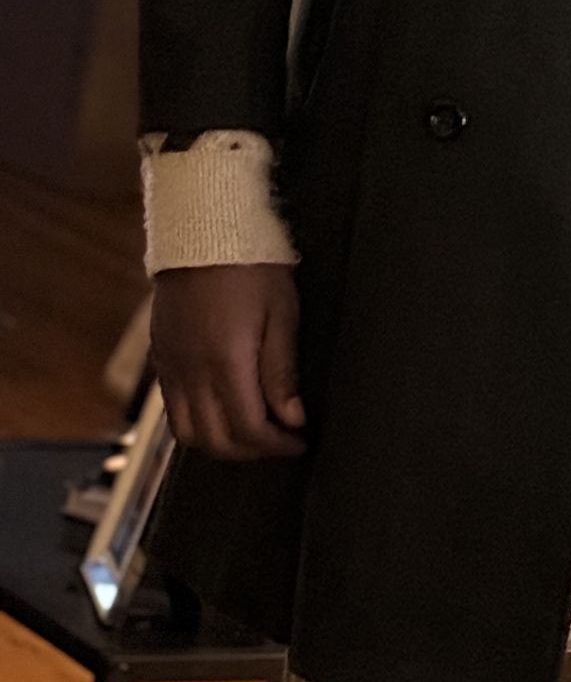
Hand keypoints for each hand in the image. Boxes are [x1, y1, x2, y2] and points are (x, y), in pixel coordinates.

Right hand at [151, 264, 306, 459]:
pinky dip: (197, 423)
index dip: (277, 445)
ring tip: (252, 433)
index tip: (299, 441)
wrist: (204, 229)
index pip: (248, 429)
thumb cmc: (250, 263)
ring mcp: (171, 366)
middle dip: (251, 452)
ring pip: (187, 433)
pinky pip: (172, 410)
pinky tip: (222, 410)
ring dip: (220, 444)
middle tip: (280, 443)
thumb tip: (292, 418)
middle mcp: (191, 373)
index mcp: (225, 363)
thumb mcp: (281, 311)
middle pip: (215, 441)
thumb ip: (282, 370)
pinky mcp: (160, 357)